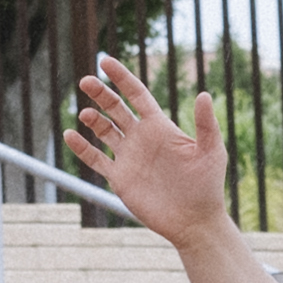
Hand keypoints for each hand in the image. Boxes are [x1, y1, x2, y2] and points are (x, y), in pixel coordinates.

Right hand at [65, 55, 232, 242]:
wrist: (195, 221)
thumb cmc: (207, 186)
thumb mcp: (211, 152)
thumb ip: (206, 124)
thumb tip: (204, 94)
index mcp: (160, 126)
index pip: (136, 94)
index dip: (121, 77)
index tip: (105, 61)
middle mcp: (141, 138)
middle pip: (115, 108)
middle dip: (100, 93)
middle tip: (86, 81)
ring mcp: (129, 157)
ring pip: (104, 130)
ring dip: (93, 119)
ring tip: (86, 113)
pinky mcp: (120, 178)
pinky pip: (95, 159)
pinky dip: (82, 148)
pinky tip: (70, 135)